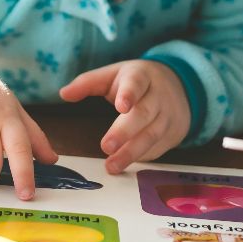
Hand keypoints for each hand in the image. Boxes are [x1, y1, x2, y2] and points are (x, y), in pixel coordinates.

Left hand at [59, 60, 190, 173]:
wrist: (179, 88)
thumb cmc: (136, 82)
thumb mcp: (114, 75)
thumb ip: (88, 83)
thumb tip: (63, 94)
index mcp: (141, 76)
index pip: (136, 83)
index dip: (129, 94)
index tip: (121, 106)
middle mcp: (158, 96)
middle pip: (144, 114)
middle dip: (125, 131)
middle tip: (106, 146)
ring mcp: (167, 116)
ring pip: (152, 135)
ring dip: (131, 152)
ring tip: (111, 166)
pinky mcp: (172, 134)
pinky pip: (157, 148)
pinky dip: (142, 158)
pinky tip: (126, 165)